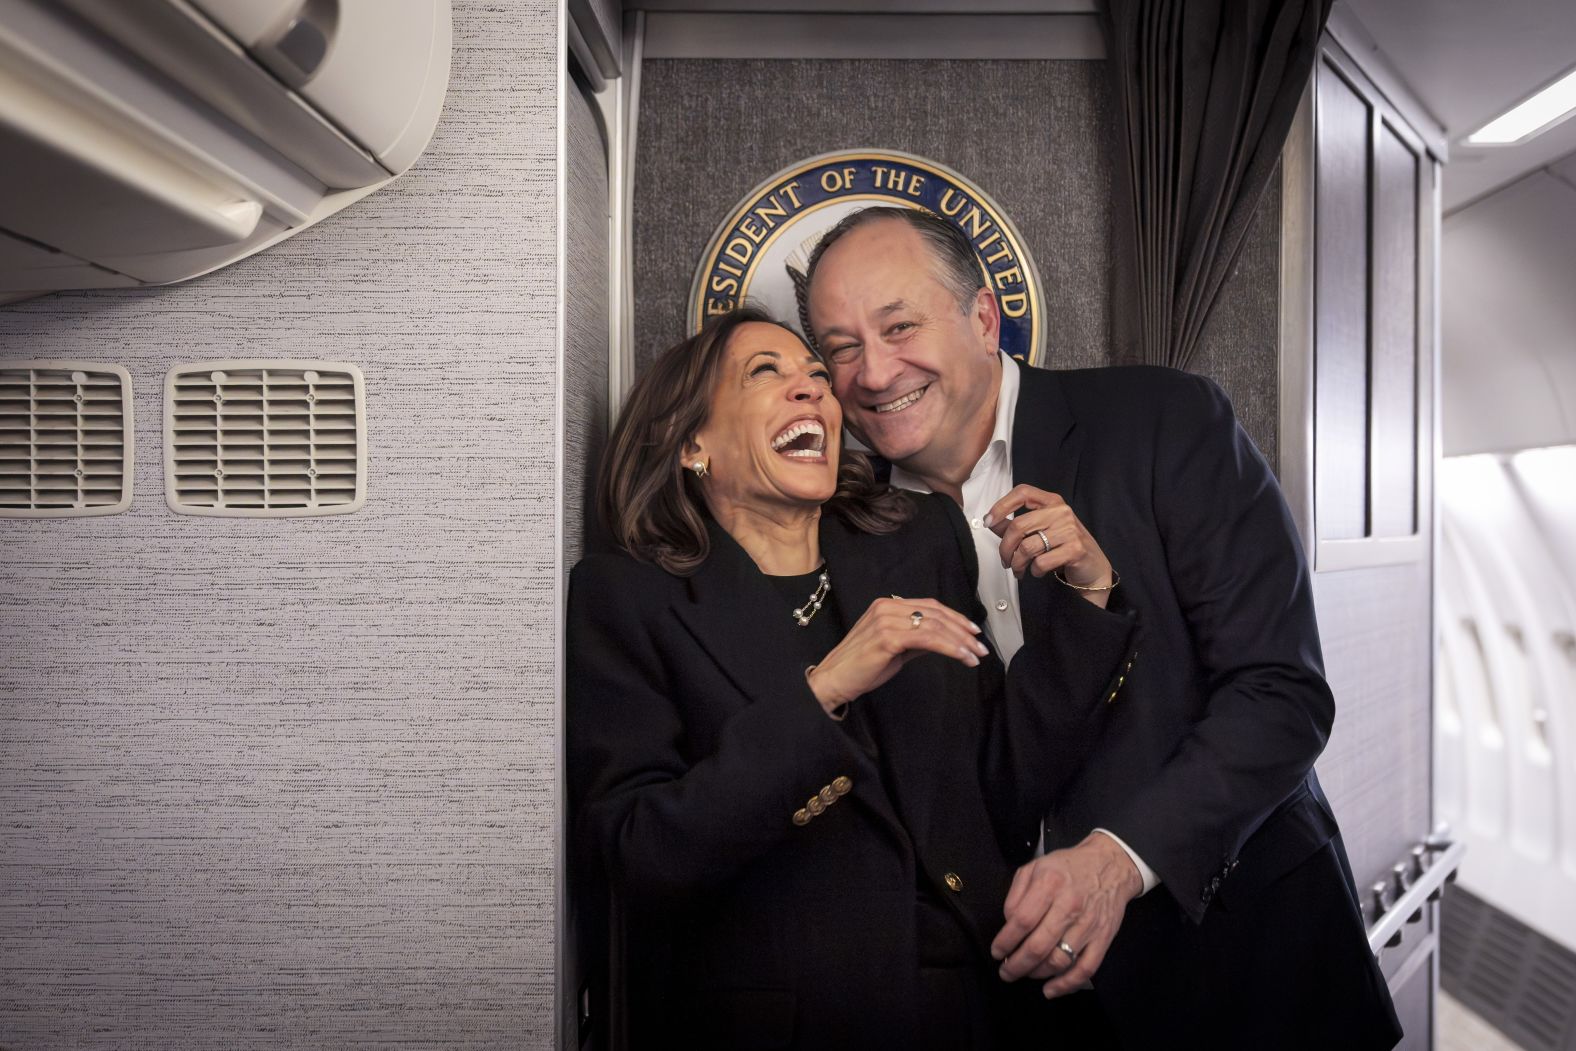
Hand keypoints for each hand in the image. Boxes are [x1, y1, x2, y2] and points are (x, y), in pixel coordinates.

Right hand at [807, 597, 988, 713]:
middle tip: (980, 647)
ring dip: (960, 641)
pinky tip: (962, 657)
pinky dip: (949, 647)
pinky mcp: (887, 638)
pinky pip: (927, 639)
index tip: (973, 631)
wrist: (834, 680)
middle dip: (962, 630)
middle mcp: (886, 607)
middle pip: (935, 614)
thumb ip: (916, 640)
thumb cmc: (860, 667)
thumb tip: (942, 640)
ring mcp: (886, 621)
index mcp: (886, 606)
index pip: (929, 606)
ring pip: (934, 625)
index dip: (955, 617)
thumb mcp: (894, 648)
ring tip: (975, 655)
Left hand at [984, 485, 1112, 602]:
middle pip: (1018, 526)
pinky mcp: (1075, 549)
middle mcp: (1061, 512)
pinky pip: (1040, 562)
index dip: (1001, 505)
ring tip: (1020, 569)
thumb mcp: (1040, 531)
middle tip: (1005, 560)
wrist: (1093, 566)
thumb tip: (991, 522)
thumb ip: (1015, 526)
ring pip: (1027, 547)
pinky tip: (1038, 571)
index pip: (1022, 492)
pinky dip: (1034, 571)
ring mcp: (1070, 530)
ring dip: (1017, 564)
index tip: (989, 521)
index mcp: (1052, 502)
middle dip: (1005, 548)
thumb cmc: (1065, 547)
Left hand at [990, 832, 1141, 996]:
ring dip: (1037, 974)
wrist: (1110, 865)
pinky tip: (1051, 989)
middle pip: (1038, 946)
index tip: (997, 952)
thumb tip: (1008, 923)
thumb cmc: (1069, 867)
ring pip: (1059, 961)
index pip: (1022, 921)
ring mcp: (1088, 924)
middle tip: (1006, 971)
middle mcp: (1070, 905)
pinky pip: (1085, 969)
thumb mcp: (1035, 867)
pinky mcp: (1103, 938)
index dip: (1005, 941)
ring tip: (1025, 973)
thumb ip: (1016, 894)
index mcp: (1050, 884)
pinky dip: (1066, 984)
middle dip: (1016, 965)